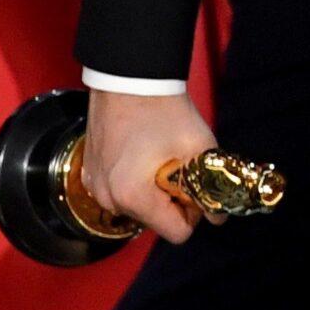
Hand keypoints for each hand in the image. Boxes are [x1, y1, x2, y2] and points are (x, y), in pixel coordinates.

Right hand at [81, 89, 220, 245]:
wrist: (130, 76)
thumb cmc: (164, 109)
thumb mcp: (199, 148)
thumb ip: (212, 188)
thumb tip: (219, 217)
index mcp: (133, 197)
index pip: (177, 232)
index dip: (195, 212)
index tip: (197, 186)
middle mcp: (107, 198)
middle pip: (156, 221)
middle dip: (173, 200)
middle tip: (180, 165)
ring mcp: (94, 186)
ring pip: (138, 207)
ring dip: (154, 190)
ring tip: (160, 155)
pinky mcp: (90, 173)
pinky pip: (120, 191)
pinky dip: (136, 180)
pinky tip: (143, 152)